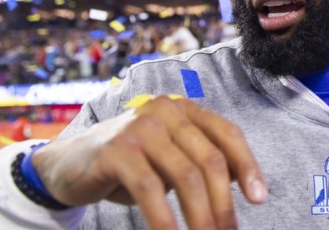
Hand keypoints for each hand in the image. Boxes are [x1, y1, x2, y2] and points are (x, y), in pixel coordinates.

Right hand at [32, 96, 266, 228]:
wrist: (68, 165)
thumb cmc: (130, 165)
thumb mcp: (170, 159)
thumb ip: (201, 162)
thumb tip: (245, 183)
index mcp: (184, 109)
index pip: (228, 134)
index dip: (248, 166)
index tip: (259, 199)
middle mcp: (165, 111)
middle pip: (209, 160)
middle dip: (223, 204)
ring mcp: (140, 128)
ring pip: (185, 177)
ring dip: (200, 217)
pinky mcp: (117, 151)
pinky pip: (151, 190)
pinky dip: (165, 221)